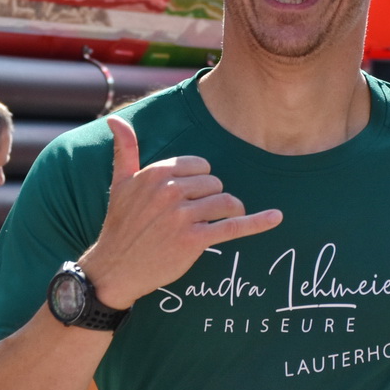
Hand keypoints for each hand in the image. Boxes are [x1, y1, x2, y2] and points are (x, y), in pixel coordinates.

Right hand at [80, 117, 281, 308]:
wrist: (115, 269)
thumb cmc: (120, 226)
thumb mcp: (120, 183)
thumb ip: (125, 150)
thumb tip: (114, 121)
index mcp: (156, 173)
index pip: (200, 166)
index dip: (199, 182)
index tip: (187, 198)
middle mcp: (170, 191)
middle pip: (215, 183)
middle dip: (211, 199)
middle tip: (191, 218)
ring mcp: (183, 216)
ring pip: (226, 203)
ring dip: (227, 212)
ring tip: (211, 224)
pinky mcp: (195, 240)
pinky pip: (233, 226)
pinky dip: (257, 222)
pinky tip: (276, 218)